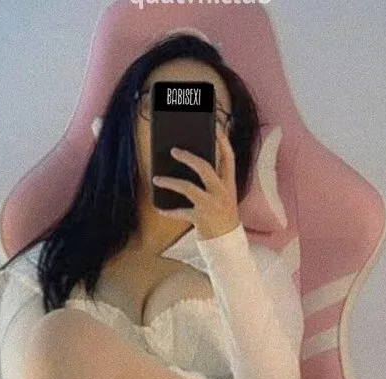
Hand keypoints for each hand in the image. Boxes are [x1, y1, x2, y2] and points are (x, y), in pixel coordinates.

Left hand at [152, 124, 240, 240]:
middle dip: (188, 157)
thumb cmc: (222, 217)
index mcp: (229, 185)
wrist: (228, 245)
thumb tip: (192, 162)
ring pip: (187, 187)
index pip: (229, 158)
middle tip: (173, 150)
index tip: (216, 127)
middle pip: (205, 168)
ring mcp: (210, 205)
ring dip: (170, 182)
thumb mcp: (224, 197)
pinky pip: (180, 212)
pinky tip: (159, 208)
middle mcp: (221, 193)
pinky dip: (168, 211)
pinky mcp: (200, 218)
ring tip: (156, 179)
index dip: (223, 141)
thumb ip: (214, 181)